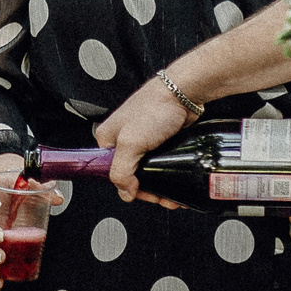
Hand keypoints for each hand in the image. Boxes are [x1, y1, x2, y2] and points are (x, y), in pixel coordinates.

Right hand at [93, 82, 191, 209]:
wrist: (183, 93)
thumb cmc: (155, 107)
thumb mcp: (130, 144)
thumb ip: (122, 171)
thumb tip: (125, 193)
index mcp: (108, 139)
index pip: (113, 173)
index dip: (130, 188)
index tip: (145, 195)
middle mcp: (124, 140)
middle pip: (132, 174)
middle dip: (149, 190)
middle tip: (162, 197)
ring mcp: (143, 140)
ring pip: (149, 171)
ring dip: (161, 185)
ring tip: (172, 195)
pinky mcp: (161, 140)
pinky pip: (163, 163)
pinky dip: (169, 175)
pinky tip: (176, 182)